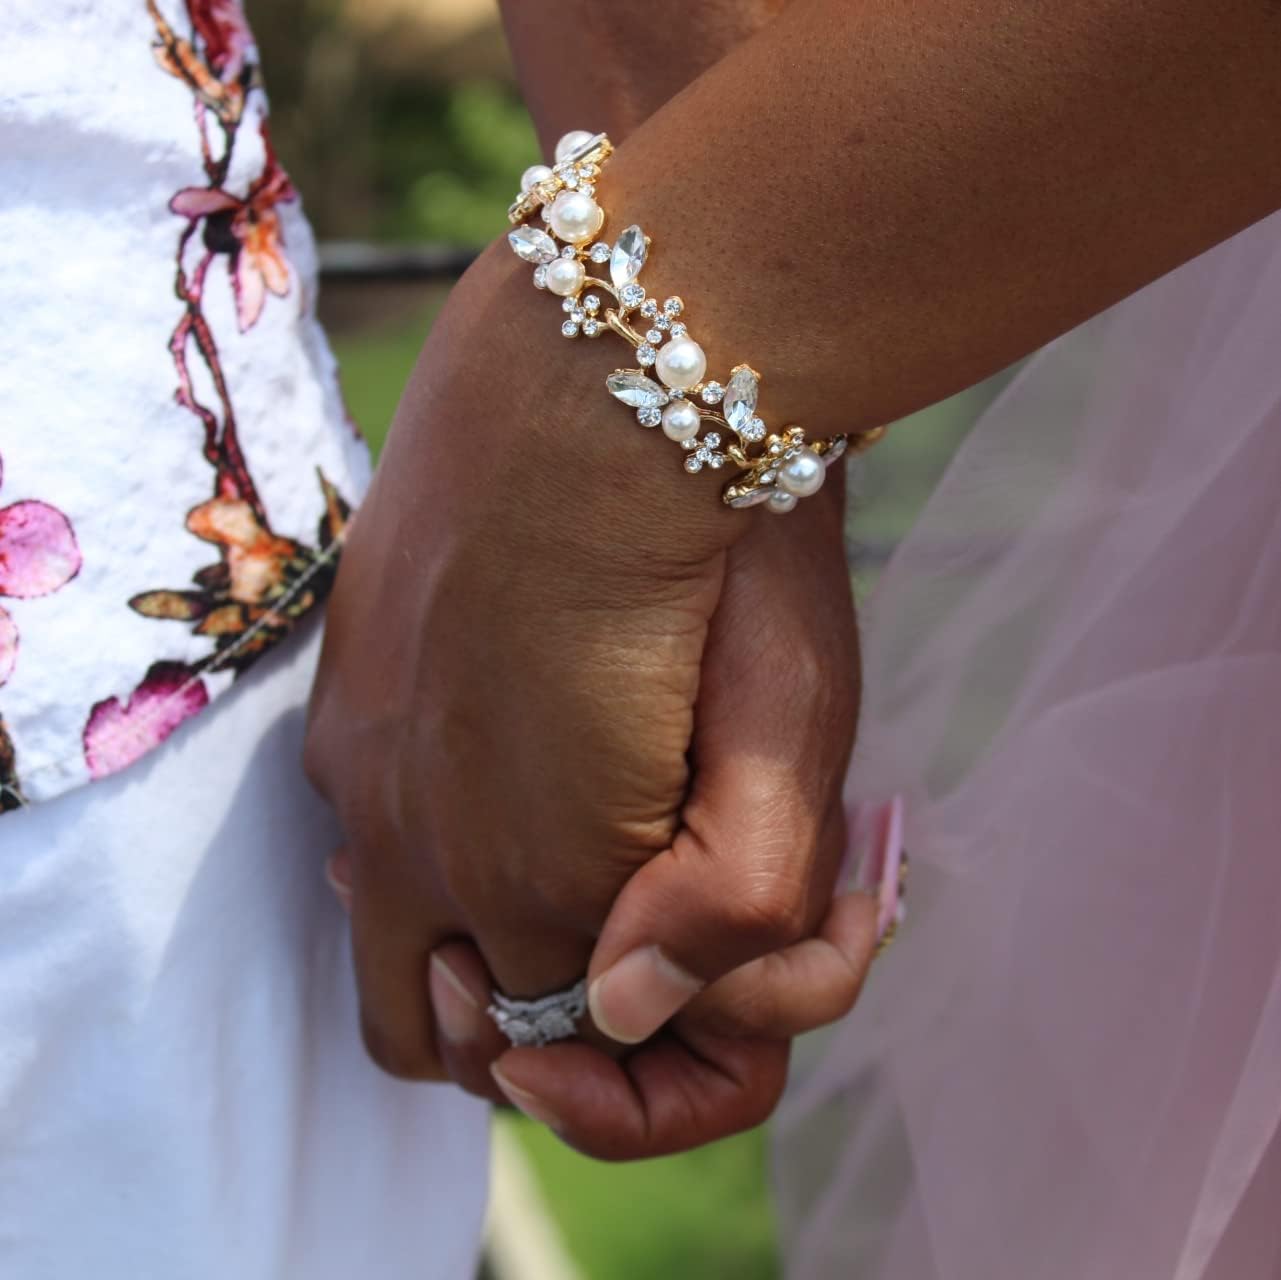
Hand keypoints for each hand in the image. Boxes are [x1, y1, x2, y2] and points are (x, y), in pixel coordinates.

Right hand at [305, 242, 865, 1153]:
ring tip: (569, 846)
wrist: (613, 360)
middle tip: (626, 937)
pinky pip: (360, 814)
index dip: (648, 1036)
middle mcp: (410, 838)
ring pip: (387, 930)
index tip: (710, 956)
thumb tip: (627, 1005)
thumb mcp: (794, 743)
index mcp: (533, 876)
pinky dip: (426, 833)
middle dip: (527, 1027)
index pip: (565, 1038)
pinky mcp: (341, 678)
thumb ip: (729, 906)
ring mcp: (357, 754)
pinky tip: (509, 741)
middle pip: (435, 1029)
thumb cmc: (729, 554)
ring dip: (465, 934)